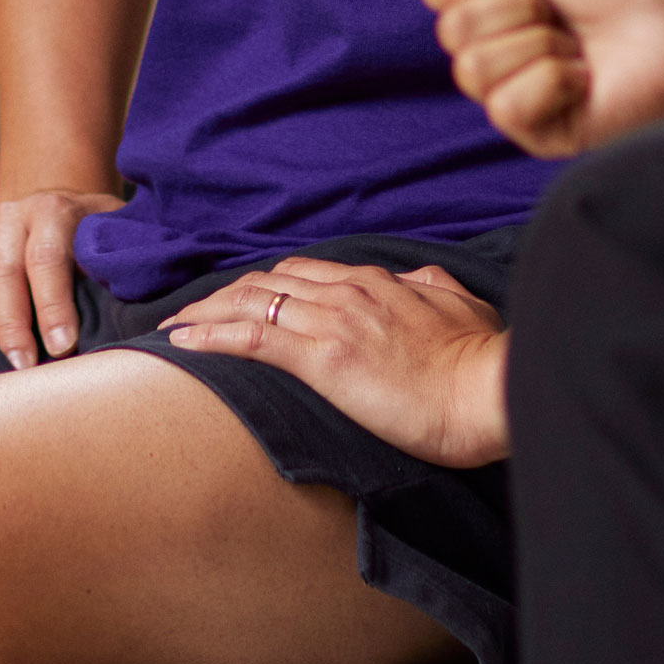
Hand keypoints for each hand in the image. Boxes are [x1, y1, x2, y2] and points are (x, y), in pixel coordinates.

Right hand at [0, 186, 124, 368]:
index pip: (50, 258)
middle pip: (2, 268)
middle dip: (9, 320)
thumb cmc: (94, 238)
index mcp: (54, 213)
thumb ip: (122, 265)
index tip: (63, 346)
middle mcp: (10, 216)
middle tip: (18, 364)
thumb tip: (141, 307)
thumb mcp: (117, 239)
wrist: (58, 205)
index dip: (54, 303)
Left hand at [160, 259, 509, 467]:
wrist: (491, 389)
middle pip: (267, 283)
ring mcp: (332, 320)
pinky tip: (182, 341)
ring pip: (250, 304)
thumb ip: (433, 292)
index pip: (304, 274)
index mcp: (378, 281)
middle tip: (192, 312)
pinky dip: (210, 334)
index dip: (266, 286)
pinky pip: (251, 337)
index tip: (241, 300)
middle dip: (224, 296)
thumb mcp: (462, 308)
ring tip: (172, 326)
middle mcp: (348, 291)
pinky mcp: (322, 357)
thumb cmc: (483, 361)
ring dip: (204, 312)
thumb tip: (422, 283)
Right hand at [425, 0, 663, 153]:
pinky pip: (507, 108)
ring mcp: (517, 94)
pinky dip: (552, 82)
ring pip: (474, 70)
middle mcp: (498, 47)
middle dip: (518, 7)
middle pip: (452, 30)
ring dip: (538, 44)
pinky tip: (585, 76)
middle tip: (566, 8)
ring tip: (579, 44)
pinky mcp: (541, 133)